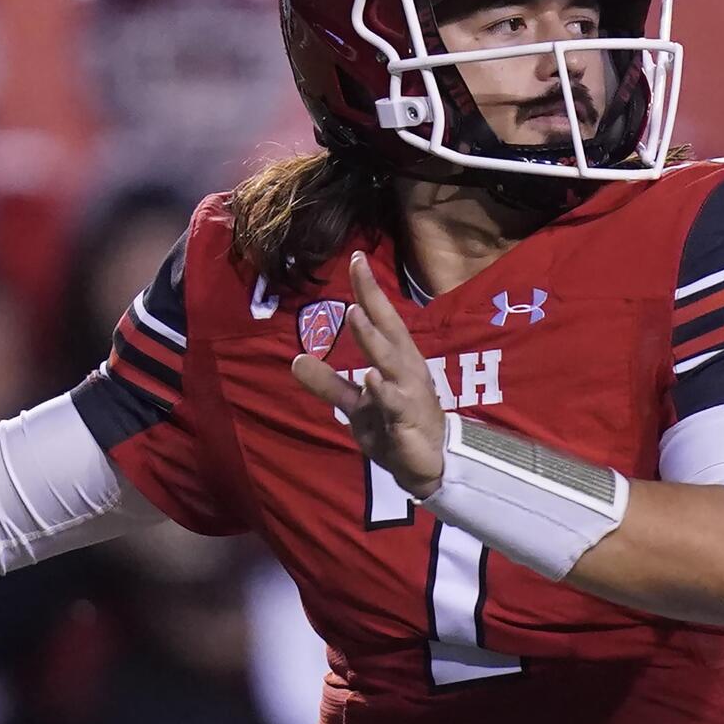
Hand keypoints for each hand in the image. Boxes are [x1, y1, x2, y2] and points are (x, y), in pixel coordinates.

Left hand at [291, 251, 445, 497]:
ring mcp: (408, 392)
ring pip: (388, 360)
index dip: (369, 289)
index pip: (382, 318)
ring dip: (372, 338)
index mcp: (396, 359)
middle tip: (357, 267)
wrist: (428, 465)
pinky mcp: (408, 419)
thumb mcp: (355, 404)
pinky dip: (382, 390)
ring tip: (355, 314)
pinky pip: (394, 402)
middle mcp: (405, 368)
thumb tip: (296, 360)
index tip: (356, 258)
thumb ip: (328, 383)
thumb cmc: (395, 425)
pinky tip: (370, 377)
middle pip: (388, 328)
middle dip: (373, 298)